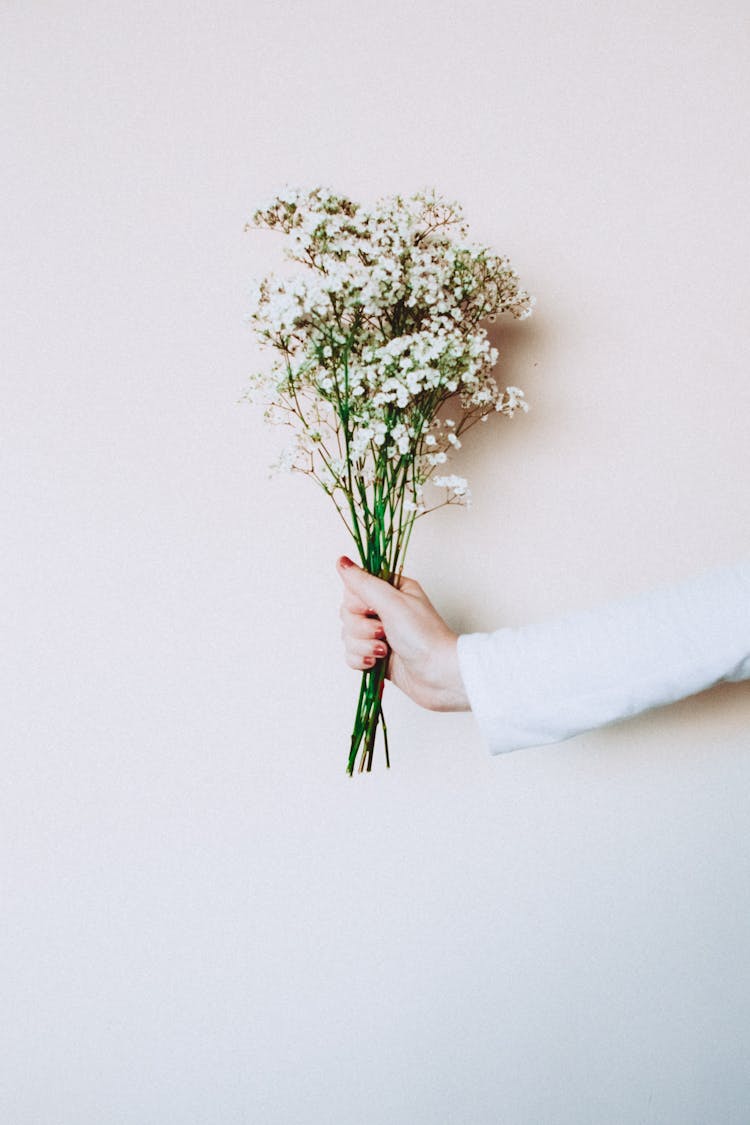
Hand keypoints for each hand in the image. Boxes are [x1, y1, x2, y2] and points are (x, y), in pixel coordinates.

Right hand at [336, 556, 469, 711]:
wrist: (439, 676)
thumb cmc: (424, 636)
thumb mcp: (392, 603)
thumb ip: (363, 583)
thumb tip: (341, 561)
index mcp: (392, 590)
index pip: (355, 587)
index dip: (357, 601)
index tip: (372, 608)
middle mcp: (385, 610)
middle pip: (348, 612)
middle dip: (361, 627)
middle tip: (383, 631)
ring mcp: (380, 634)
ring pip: (348, 635)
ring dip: (363, 645)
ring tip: (384, 650)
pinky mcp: (376, 656)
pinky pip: (351, 654)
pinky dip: (361, 659)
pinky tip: (376, 662)